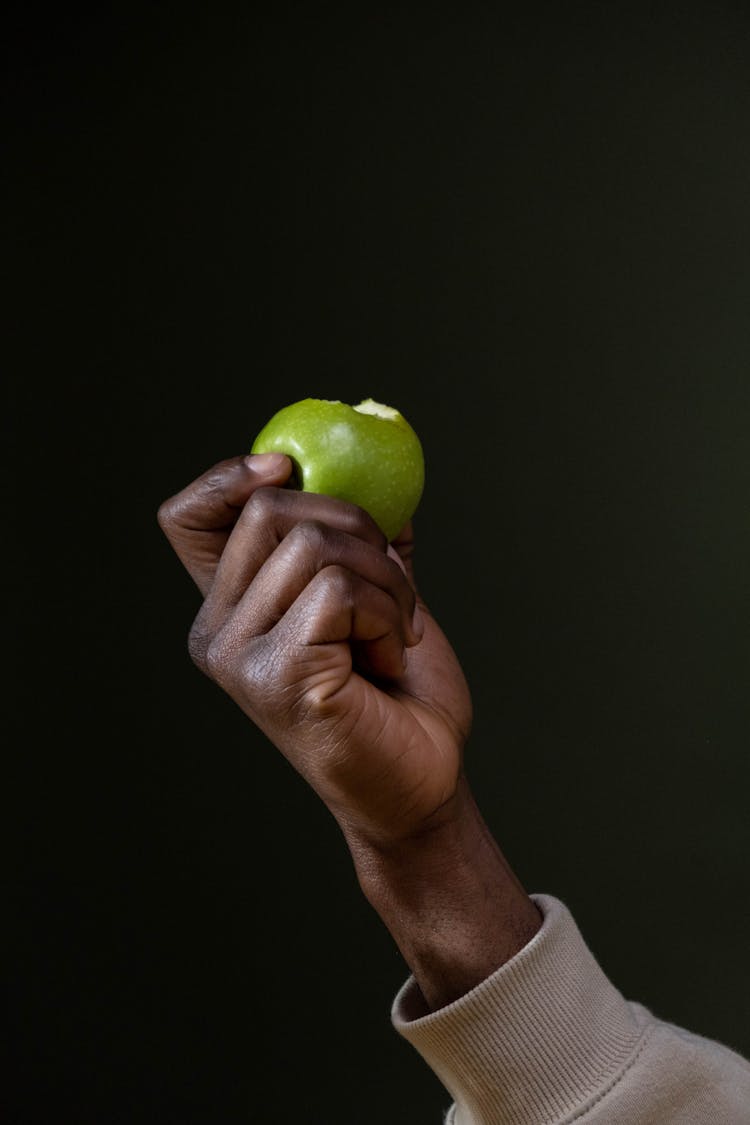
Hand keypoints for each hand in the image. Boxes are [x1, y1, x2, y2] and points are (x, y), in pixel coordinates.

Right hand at [158, 452, 472, 851]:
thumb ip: (360, 543)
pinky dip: (388, 610)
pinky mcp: (276, 675)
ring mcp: (239, 657)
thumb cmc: (401, 699)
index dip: (227, 477)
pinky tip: (390, 655)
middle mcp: (218, 632)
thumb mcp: (378, 599)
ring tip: (396, 629)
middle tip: (393, 585)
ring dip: (386, 577)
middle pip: (267, 509)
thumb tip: (374, 473)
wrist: (423, 783)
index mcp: (230, 609)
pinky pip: (340, 589)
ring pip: (312, 544)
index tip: (287, 468)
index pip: (187, 519)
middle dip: (356, 526)